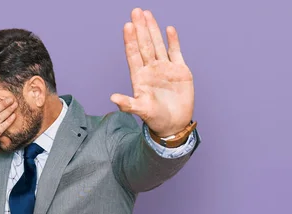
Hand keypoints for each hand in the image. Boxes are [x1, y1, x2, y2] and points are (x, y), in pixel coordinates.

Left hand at [110, 8, 194, 136]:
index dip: (130, 40)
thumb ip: (128, 104)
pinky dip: (173, 41)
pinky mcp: (179, 71)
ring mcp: (165, 68)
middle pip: (144, 45)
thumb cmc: (155, 119)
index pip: (133, 54)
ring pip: (158, 45)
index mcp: (140, 77)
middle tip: (136, 11)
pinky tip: (168, 29)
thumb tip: (112, 98)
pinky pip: (175, 52)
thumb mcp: (141, 111)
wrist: (174, 124)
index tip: (127, 25)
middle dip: (140, 28)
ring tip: (147, 14)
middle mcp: (151, 69)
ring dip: (153, 29)